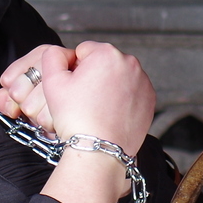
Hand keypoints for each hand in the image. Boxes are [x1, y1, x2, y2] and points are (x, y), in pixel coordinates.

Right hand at [1, 41, 154, 156]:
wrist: (99, 150)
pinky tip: (111, 114)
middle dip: (93, 77)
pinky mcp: (150, 99)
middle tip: (85, 101)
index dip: (74, 70)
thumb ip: (53, 56)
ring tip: (98, 109)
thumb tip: (62, 51)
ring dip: (108, 87)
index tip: (74, 89)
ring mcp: (143, 81)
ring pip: (118, 77)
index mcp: (107, 53)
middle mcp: (130, 63)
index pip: (84, 51)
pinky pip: (131, 91)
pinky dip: (122, 99)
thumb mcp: (52, 82)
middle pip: (103, 63)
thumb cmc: (76, 118)